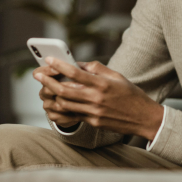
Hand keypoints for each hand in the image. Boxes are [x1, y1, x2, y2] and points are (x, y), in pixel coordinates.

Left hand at [34, 58, 164, 140]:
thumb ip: (97, 69)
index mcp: (103, 83)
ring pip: (64, 104)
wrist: (143, 117)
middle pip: (64, 90)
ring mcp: (94, 112)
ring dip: (52, 95)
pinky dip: (62, 107)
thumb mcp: (117, 76)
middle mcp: (96, 98)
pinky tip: (56, 101)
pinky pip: (72, 114)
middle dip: (48, 81)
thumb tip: (79, 64)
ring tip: (45, 88)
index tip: (49, 59)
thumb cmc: (131, 94)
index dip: (59, 65)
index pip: (76, 73)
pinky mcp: (93, 122)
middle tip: (38, 75)